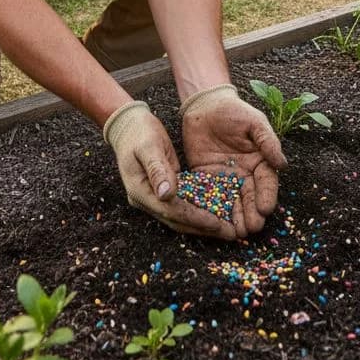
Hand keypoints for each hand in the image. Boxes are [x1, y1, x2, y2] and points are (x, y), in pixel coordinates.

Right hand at [103, 100, 237, 239]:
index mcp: (139, 190)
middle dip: (203, 228)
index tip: (217, 223)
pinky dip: (198, 210)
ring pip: (180, 216)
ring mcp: (153, 197)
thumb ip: (157, 169)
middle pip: (177, 220)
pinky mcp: (162, 191)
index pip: (171, 210)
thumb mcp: (148, 146)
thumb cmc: (139, 131)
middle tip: (230, 233)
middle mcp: (146, 199)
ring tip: (227, 228)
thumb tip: (166, 194)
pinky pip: (182, 205)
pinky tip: (217, 212)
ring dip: (202, 224)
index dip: (195, 218)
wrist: (128, 126)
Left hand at [180, 84, 286, 237]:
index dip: (266, 196)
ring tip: (236, 232)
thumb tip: (282, 164)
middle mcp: (244, 173)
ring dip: (235, 217)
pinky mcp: (206, 178)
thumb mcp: (254, 122)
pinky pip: (209, 195)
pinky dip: (212, 208)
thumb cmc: (234, 111)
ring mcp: (225, 177)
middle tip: (251, 228)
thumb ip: (267, 141)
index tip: (265, 209)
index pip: (266, 182)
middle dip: (251, 213)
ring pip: (232, 201)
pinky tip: (213, 221)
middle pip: (250, 197)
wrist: (205, 105)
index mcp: (260, 161)